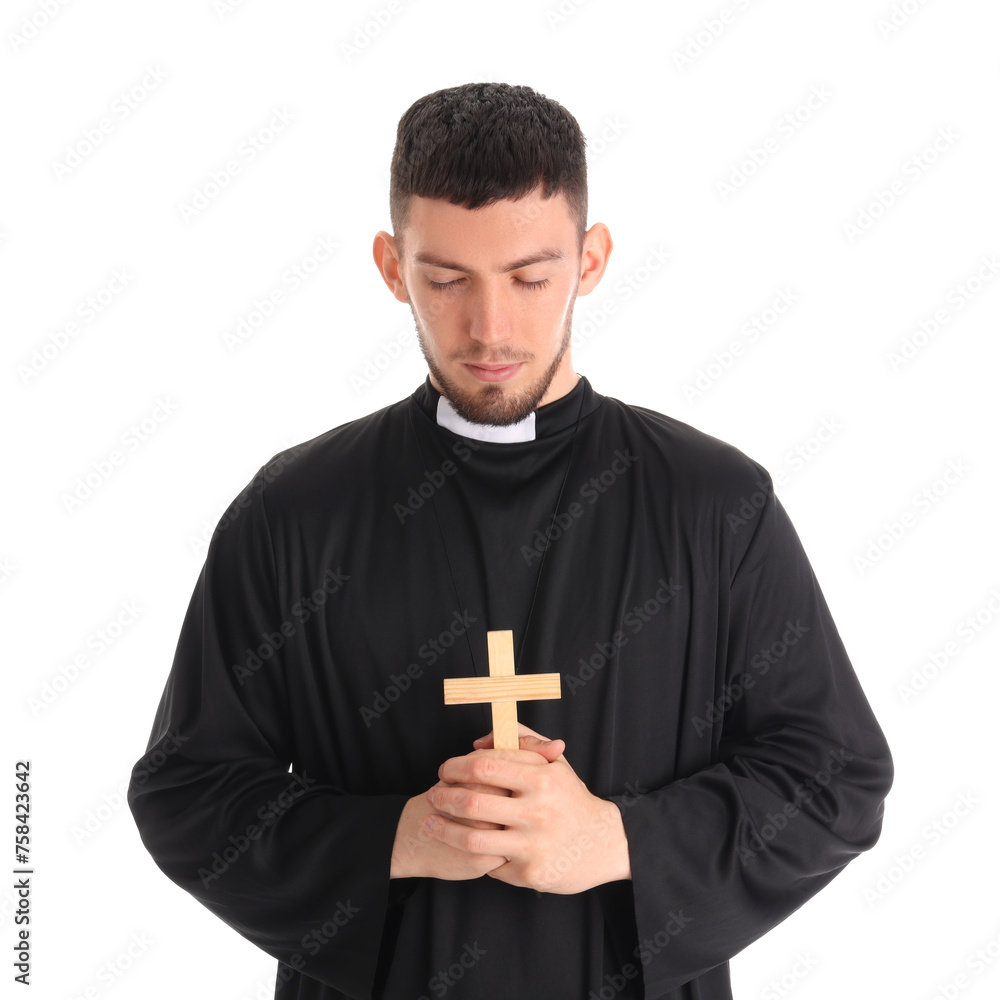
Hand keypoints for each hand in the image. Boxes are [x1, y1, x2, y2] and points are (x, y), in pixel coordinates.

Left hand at [389, 726, 563, 880]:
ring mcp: (534, 844)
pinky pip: (490, 864)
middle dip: (443, 797)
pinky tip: (462, 847)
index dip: (456, 767)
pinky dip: (474, 856)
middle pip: (473, 802)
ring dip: (444, 830)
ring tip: (428, 822)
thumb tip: (479, 742)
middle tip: (430, 795)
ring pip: (473, 839)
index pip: (485, 766)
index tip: (443, 770)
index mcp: (541, 778)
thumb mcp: (554, 763)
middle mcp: (537, 811)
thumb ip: (520, 741)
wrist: (604, 843)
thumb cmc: (570, 797)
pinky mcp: (531, 873)